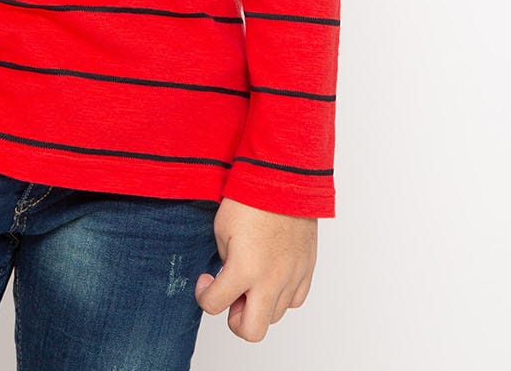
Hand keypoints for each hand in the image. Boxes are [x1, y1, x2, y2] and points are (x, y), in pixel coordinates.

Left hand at [194, 197, 317, 341]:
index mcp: (244, 270)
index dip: (203, 294)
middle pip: (251, 332)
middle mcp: (270, 281)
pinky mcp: (307, 269)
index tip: (205, 280)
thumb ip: (224, 260)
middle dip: (235, 319)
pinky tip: (270, 275)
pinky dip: (281, 295)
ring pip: (274, 316)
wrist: (284, 177)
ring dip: (258, 305)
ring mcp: (292, 277)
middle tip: (230, 296)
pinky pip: (294, 300)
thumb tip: (230, 275)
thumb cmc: (251, 196)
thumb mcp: (221, 228)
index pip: (214, 305)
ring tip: (251, 280)